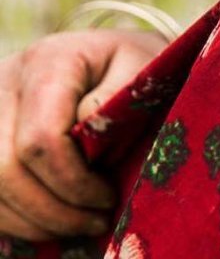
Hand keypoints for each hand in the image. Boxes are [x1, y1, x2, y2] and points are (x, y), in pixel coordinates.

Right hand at [0, 29, 165, 240]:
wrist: (112, 57)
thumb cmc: (133, 65)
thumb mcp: (144, 66)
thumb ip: (120, 94)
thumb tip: (84, 127)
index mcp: (49, 62)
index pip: (40, 138)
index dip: (71, 181)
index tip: (107, 198)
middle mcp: (7, 83)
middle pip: (6, 168)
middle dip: (51, 209)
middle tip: (96, 222)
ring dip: (32, 220)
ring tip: (79, 225)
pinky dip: (16, 217)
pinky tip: (53, 221)